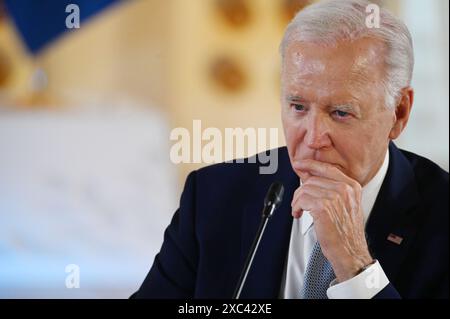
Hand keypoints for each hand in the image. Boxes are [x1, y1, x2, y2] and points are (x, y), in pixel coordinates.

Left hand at [291, 159, 372, 281]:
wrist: (350, 252)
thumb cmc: (346, 233)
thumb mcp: (346, 206)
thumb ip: (332, 190)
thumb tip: (309, 177)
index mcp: (352, 186)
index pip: (328, 168)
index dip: (310, 165)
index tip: (299, 164)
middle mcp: (345, 190)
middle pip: (312, 180)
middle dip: (301, 191)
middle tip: (299, 203)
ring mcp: (334, 197)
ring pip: (305, 189)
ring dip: (297, 201)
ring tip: (299, 210)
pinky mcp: (323, 207)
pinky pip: (301, 200)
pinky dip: (296, 207)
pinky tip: (298, 214)